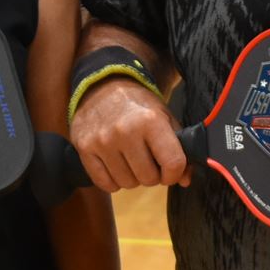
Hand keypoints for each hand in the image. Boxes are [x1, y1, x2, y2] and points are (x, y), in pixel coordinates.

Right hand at [71, 76, 184, 192]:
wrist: (103, 85)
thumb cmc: (138, 104)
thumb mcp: (164, 117)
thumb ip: (179, 148)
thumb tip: (184, 180)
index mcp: (151, 121)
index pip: (172, 163)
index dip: (175, 173)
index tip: (170, 170)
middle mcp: (126, 131)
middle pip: (148, 178)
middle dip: (152, 175)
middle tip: (148, 160)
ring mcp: (102, 141)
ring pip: (127, 184)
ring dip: (132, 177)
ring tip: (130, 160)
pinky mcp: (84, 148)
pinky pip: (105, 184)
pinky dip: (113, 180)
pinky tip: (116, 164)